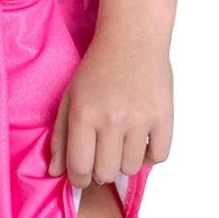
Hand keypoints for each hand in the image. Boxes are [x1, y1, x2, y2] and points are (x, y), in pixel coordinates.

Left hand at [47, 29, 172, 186]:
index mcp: (83, 113)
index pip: (79, 167)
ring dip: (124, 161)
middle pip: (105, 173)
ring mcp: (139, 119)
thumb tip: (55, 171)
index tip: (81, 176)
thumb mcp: (70, 95)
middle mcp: (111, 119)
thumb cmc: (98, 67)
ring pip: (131, 168)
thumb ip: (60, 135)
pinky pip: (158, 157)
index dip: (78, 179)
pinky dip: (149, 155)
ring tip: (121, 141)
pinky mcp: (163, 117)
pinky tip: (140, 140)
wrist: (132, 38)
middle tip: (102, 152)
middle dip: (101, 169)